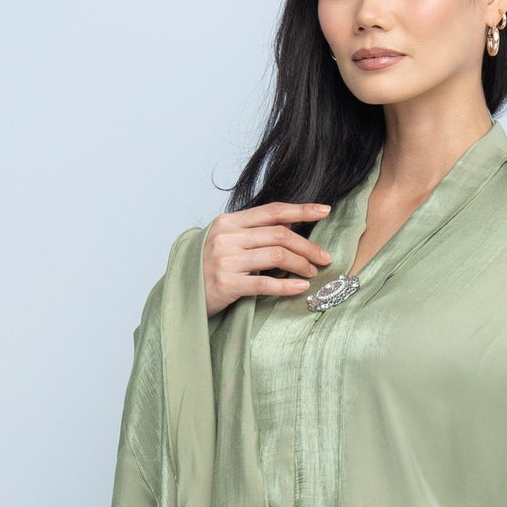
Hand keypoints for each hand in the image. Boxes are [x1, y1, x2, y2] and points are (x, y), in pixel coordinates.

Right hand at [202, 202, 333, 316]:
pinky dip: (287, 286)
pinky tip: (301, 287)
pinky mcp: (226, 284)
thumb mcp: (226, 242)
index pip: (272, 211)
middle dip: (307, 246)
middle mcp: (226, 237)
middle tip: (325, 257)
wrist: (181, 296)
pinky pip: (265, 284)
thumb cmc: (208, 269)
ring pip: (276, 256)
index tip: (324, 211)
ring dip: (301, 264)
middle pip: (279, 235)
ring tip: (312, 272)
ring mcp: (225, 260)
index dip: (301, 210)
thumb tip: (289, 224)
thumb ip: (253, 232)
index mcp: (228, 222)